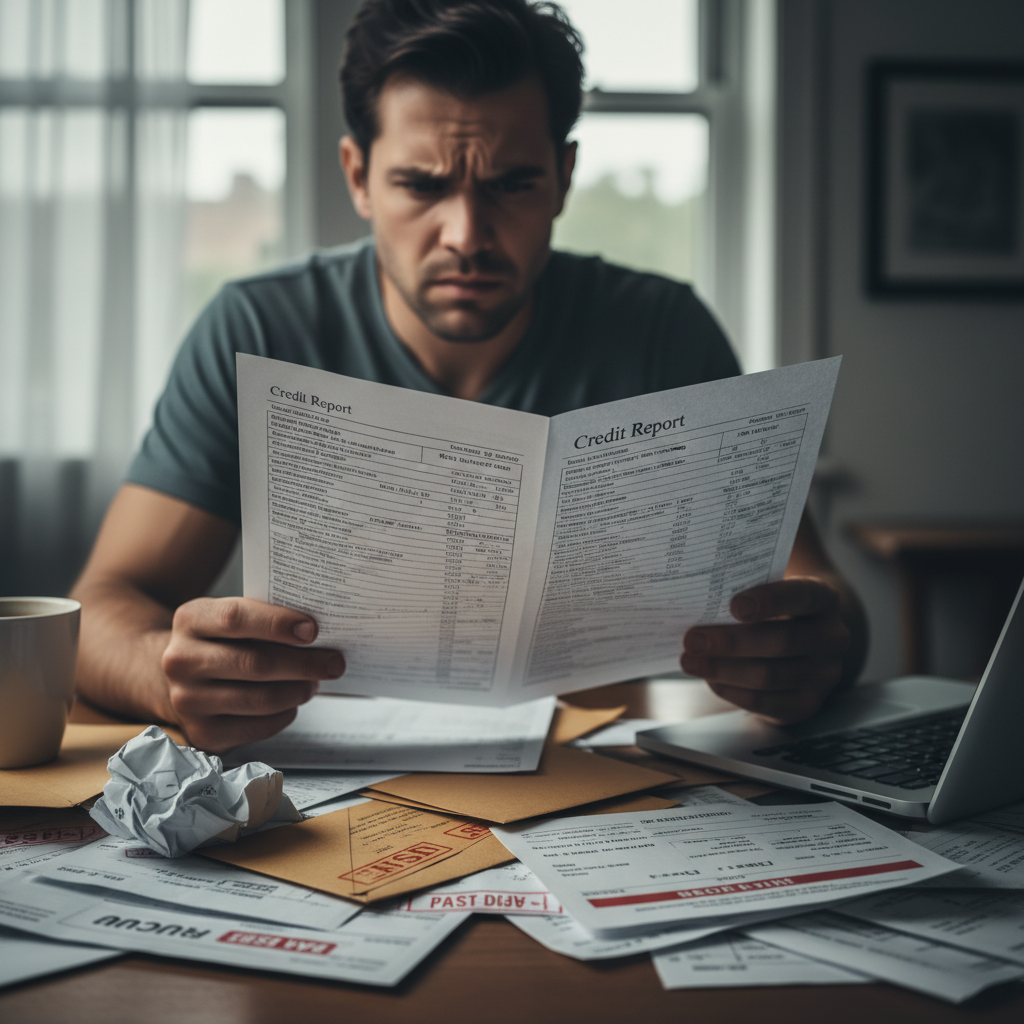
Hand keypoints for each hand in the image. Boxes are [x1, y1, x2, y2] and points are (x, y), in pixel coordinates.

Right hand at [160, 597, 344, 752]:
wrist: (176, 678)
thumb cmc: (221, 641)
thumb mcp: (229, 617)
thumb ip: (264, 619)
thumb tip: (316, 633)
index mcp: (190, 620)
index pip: (235, 618)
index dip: (278, 624)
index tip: (313, 630)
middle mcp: (181, 661)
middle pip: (255, 663)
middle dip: (304, 664)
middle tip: (334, 662)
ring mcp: (187, 701)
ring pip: (260, 699)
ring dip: (298, 691)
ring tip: (315, 682)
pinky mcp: (202, 734)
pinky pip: (257, 727)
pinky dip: (285, 714)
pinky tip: (293, 702)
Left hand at [681, 577, 850, 723]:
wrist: (802, 636)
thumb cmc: (772, 606)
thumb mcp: (767, 586)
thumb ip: (744, 583)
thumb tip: (699, 584)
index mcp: (825, 598)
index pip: (804, 595)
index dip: (771, 600)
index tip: (734, 605)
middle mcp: (832, 637)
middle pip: (783, 642)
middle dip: (732, 642)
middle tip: (693, 639)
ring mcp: (824, 675)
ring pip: (770, 676)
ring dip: (723, 669)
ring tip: (690, 660)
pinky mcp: (806, 704)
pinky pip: (764, 702)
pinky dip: (731, 690)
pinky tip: (709, 678)